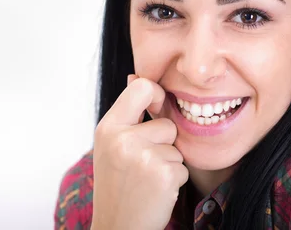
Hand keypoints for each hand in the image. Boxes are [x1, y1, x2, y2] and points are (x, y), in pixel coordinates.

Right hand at [91, 75, 187, 229]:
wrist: (118, 227)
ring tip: (147, 180)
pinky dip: (174, 180)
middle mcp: (122, 139)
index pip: (142, 88)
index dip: (157, 94)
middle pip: (166, 123)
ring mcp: (142, 156)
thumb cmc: (118, 185)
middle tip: (142, 165)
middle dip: (164, 143)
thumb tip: (136, 76)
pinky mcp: (163, 173)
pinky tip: (155, 191)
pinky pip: (182, 165)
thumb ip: (128, 115)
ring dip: (169, 162)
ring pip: (176, 146)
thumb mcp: (112, 146)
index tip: (158, 108)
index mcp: (108, 128)